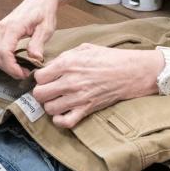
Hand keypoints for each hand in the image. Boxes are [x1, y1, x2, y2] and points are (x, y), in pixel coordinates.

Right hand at [0, 0, 59, 79]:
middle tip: (24, 74)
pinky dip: (4, 59)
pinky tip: (17, 62)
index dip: (12, 67)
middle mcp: (3, 27)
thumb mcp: (46, 28)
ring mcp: (1, 29)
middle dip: (8, 69)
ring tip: (21, 70)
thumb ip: (38, 43)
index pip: (4, 52)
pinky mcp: (2, 31)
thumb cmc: (45, 11)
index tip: (23, 74)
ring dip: (5, 65)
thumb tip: (34, 58)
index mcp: (13, 26)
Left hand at [31, 45, 162, 127]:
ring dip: (50, 105)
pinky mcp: (87, 109)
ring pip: (49, 109)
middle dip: (41, 92)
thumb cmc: (109, 58)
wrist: (130, 71)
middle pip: (40, 94)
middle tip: (48, 90)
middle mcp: (70, 81)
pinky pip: (65, 122)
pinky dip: (60, 120)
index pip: (39, 77)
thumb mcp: (84, 48)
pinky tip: (63, 113)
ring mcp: (79, 97)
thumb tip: (50, 66)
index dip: (40, 78)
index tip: (46, 78)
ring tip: (57, 100)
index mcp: (68, 63)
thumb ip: (65, 56)